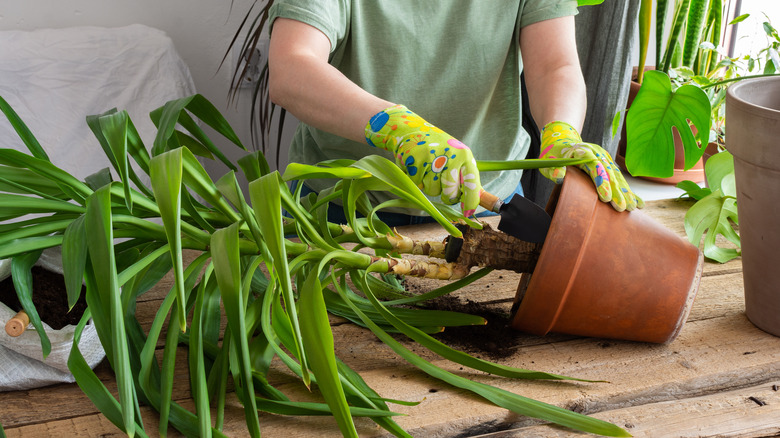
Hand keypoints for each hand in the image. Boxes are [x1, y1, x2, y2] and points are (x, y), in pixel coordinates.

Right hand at [365, 105, 481, 216]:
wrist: (412, 130)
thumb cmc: (438, 149)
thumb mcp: (456, 157)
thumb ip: (466, 177)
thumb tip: (480, 201)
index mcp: (464, 155)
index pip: (472, 183)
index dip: (471, 201)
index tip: (468, 212)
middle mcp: (451, 155)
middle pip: (451, 193)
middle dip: (446, 195)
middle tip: (442, 186)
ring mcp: (432, 158)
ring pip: (433, 191)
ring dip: (429, 186)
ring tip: (427, 170)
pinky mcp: (415, 161)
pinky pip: (418, 185)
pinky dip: (416, 181)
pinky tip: (417, 167)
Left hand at [539, 121, 642, 210]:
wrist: (562, 142)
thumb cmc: (553, 157)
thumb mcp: (548, 162)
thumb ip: (553, 169)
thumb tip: (559, 175)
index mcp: (582, 152)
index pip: (594, 167)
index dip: (600, 182)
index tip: (606, 198)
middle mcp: (597, 154)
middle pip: (609, 174)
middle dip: (616, 192)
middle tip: (622, 208)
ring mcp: (605, 159)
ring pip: (617, 177)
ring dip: (625, 193)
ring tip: (633, 208)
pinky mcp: (608, 165)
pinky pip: (620, 179)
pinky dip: (629, 191)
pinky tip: (639, 203)